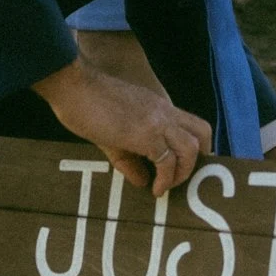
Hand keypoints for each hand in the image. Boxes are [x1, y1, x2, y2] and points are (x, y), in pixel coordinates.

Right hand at [32, 57, 210, 195]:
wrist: (73, 86)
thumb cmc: (87, 105)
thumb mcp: (113, 135)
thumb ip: (129, 160)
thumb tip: (143, 181)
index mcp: (159, 108)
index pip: (192, 124)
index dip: (196, 147)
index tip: (183, 166)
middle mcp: (164, 112)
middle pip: (203, 133)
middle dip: (199, 159)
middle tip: (181, 177)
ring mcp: (157, 121)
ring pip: (191, 148)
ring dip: (183, 172)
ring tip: (166, 186)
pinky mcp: (145, 134)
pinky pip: (167, 161)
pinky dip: (165, 179)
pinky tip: (154, 189)